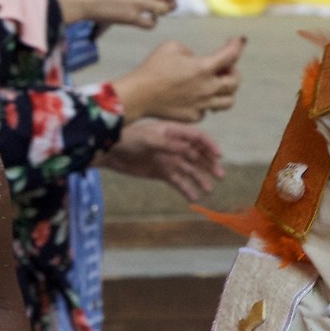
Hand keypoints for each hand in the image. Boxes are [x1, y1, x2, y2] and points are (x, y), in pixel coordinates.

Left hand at [101, 118, 222, 200]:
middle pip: (198, 155)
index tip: (219, 156)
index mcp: (173, 132)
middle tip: (220, 175)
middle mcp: (175, 146)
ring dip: (200, 179)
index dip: (209, 146)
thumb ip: (169, 144)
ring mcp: (169, 159)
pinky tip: (194, 198)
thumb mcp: (148, 139)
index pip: (197, 137)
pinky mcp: (162, 173)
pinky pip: (178, 181)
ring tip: (208, 190)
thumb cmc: (128, 139)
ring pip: (190, 170)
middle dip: (209, 164)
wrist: (110, 152)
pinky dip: (186, 189)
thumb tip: (189, 149)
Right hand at [114, 36, 242, 123]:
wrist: (139, 95)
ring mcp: (202, 104)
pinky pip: (208, 110)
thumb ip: (190, 52)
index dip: (237, 45)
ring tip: (216, 86)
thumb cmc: (153, 68)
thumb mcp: (171, 47)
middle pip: (235, 82)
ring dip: (226, 91)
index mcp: (203, 68)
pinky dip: (207, 103)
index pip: (231, 55)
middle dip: (233, 71)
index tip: (237, 41)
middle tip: (225, 67)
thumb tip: (196, 60)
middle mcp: (207, 88)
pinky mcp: (194, 116)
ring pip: (229, 101)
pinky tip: (197, 97)